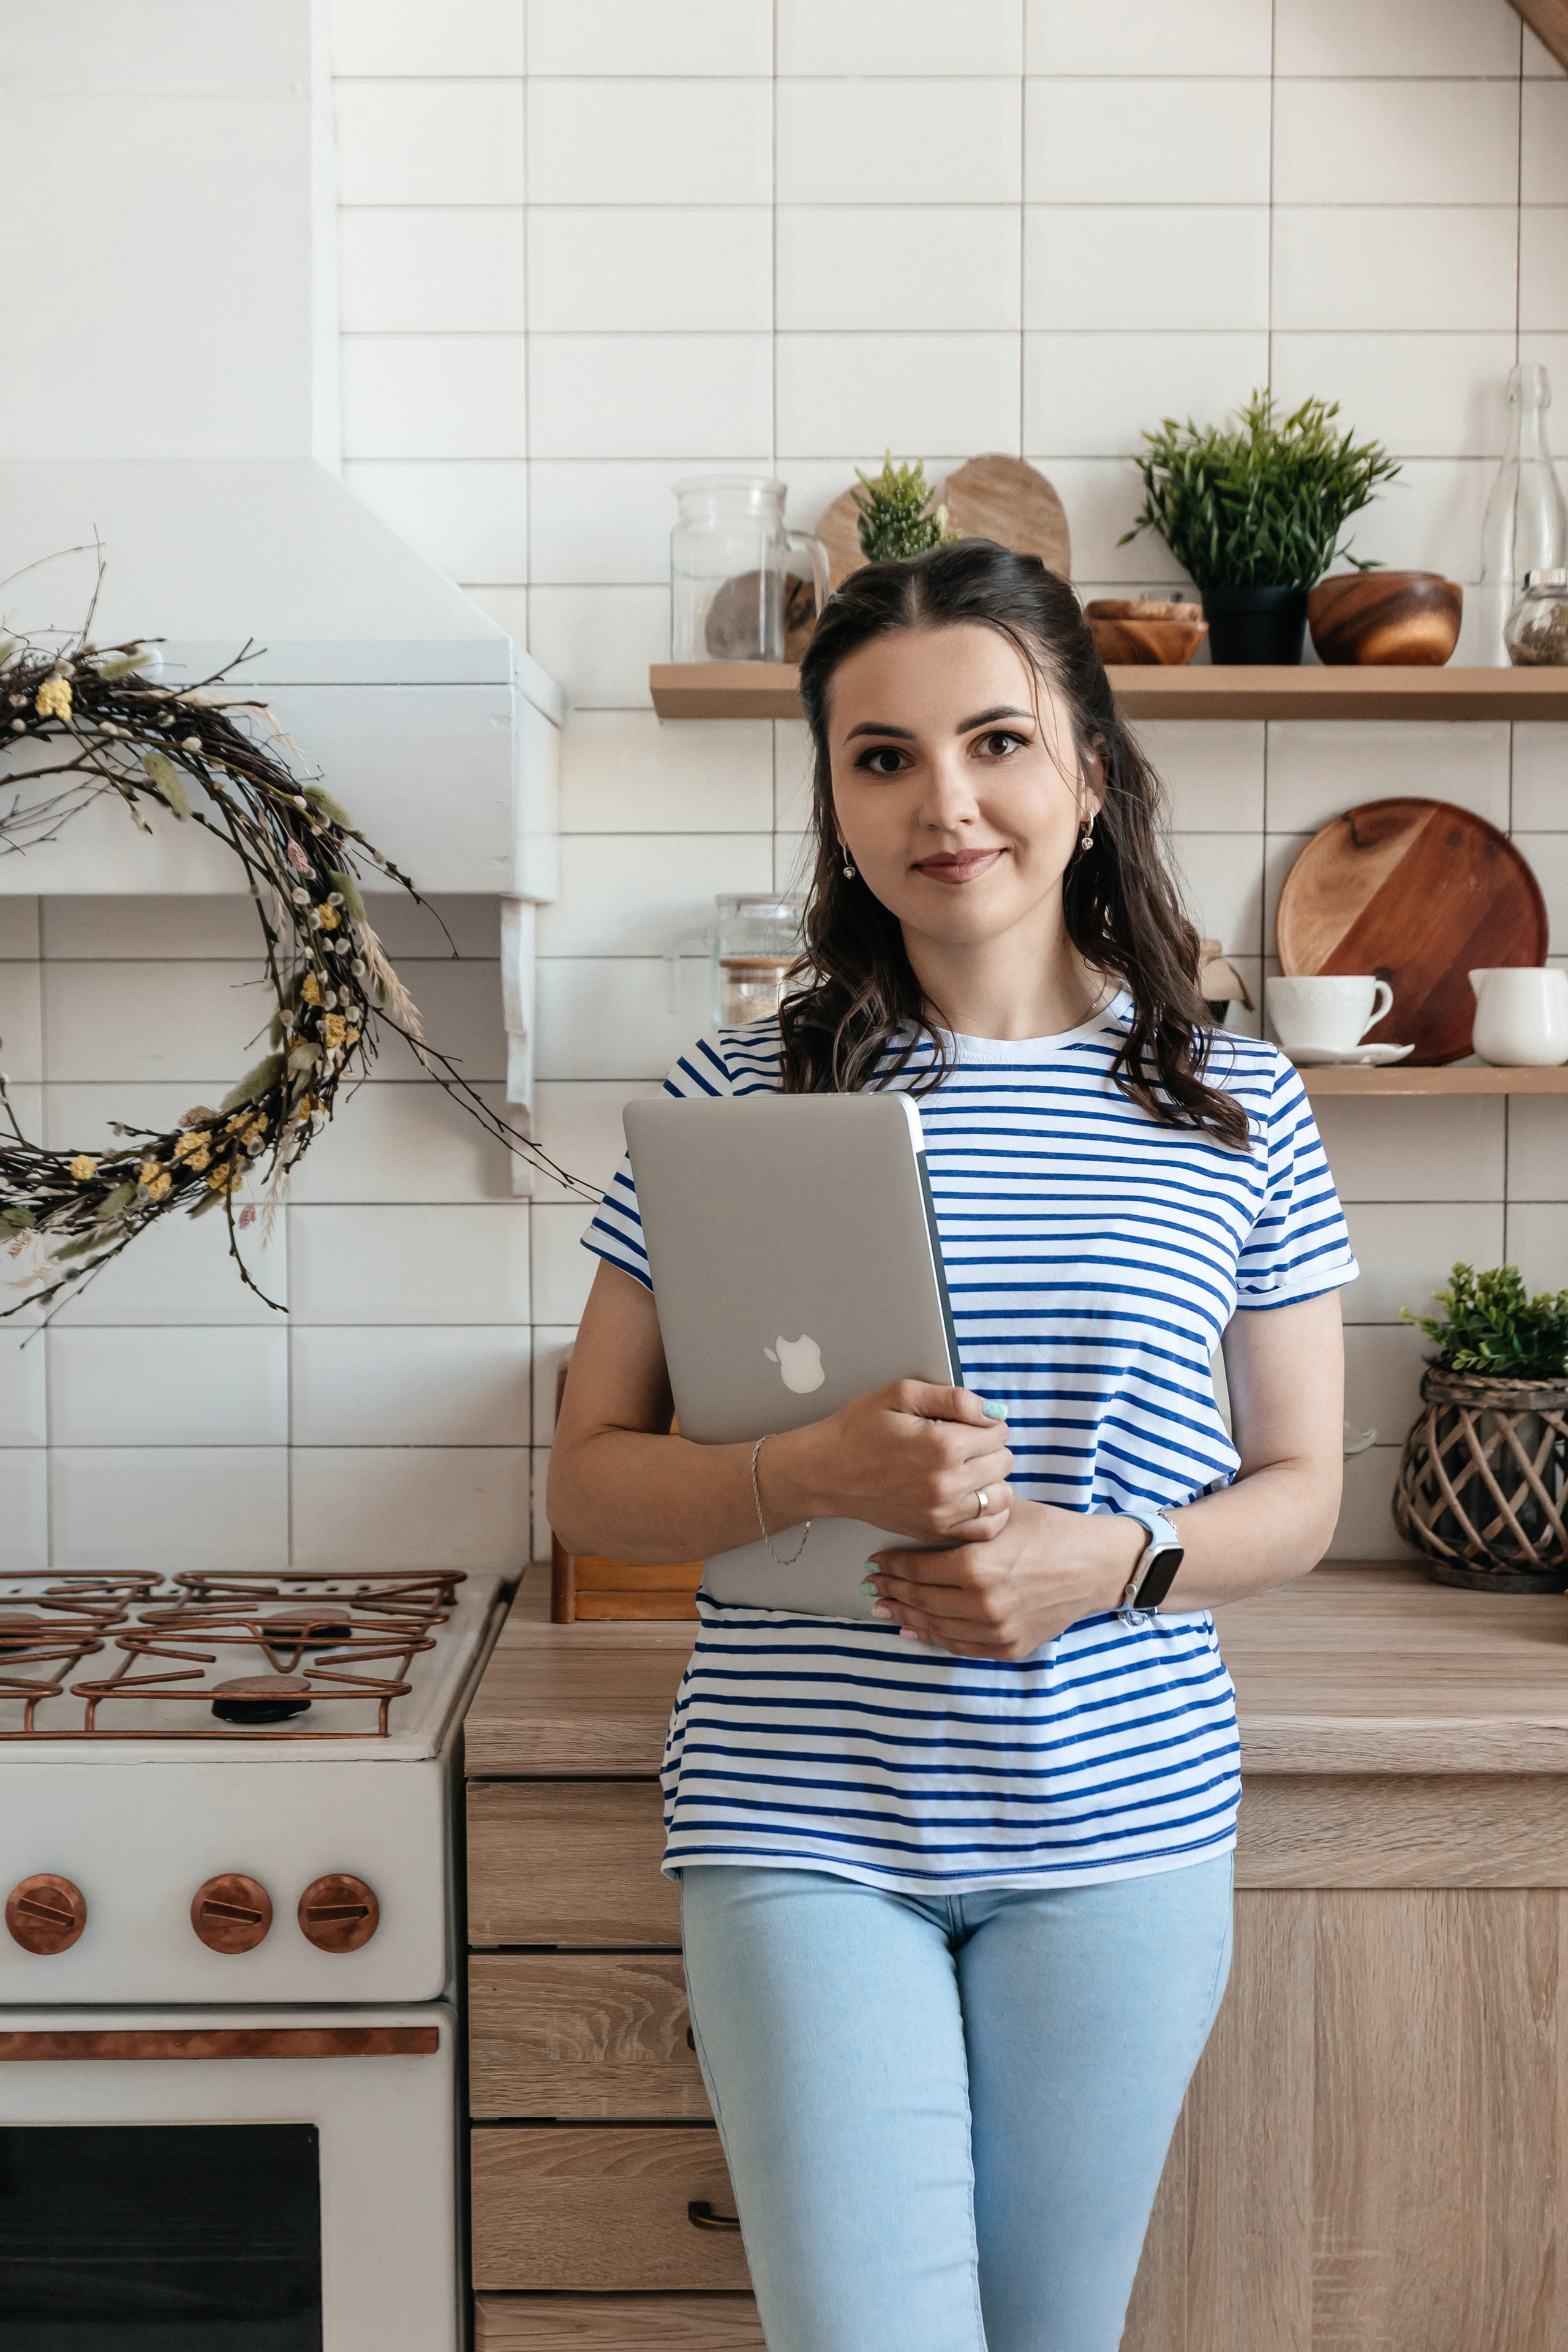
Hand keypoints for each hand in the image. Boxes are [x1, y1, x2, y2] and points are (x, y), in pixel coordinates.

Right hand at [763, 1381, 1013, 1546]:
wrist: (826, 1472)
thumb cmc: (859, 1428)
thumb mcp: (901, 1394)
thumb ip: (953, 1398)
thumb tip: (993, 1411)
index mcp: (942, 1445)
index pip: (999, 1433)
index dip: (987, 1422)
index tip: (969, 1422)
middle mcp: (946, 1484)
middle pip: (1004, 1463)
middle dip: (991, 1448)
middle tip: (965, 1443)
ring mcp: (941, 1514)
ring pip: (1002, 1497)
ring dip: (993, 1480)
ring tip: (969, 1469)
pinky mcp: (934, 1533)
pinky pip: (985, 1528)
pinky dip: (987, 1512)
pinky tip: (971, 1496)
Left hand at [864, 1501, 1145, 1659]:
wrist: (1095, 1565)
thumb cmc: (1049, 1531)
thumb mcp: (1001, 1515)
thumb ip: (961, 1524)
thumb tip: (918, 1524)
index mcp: (978, 1566)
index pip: (917, 1570)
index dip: (891, 1567)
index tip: (874, 1562)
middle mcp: (983, 1603)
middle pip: (920, 1601)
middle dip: (891, 1592)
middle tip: (872, 1587)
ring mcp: (996, 1630)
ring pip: (935, 1627)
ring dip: (905, 1617)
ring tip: (885, 1608)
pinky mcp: (1009, 1647)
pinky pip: (960, 1645)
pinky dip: (933, 1638)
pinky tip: (914, 1630)